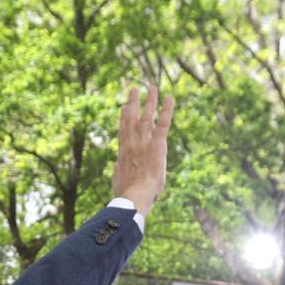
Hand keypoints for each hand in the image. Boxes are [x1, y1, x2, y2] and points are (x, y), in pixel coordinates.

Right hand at [110, 84, 174, 217]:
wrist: (135, 196)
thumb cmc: (127, 194)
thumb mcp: (118, 182)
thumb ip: (116, 171)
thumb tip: (115, 165)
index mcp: (124, 152)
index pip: (123, 130)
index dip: (123, 117)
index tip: (123, 106)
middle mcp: (132, 143)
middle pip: (132, 118)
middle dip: (134, 102)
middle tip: (134, 89)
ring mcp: (144, 142)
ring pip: (147, 116)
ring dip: (150, 101)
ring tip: (152, 88)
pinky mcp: (157, 144)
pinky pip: (163, 123)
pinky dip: (167, 110)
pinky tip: (170, 98)